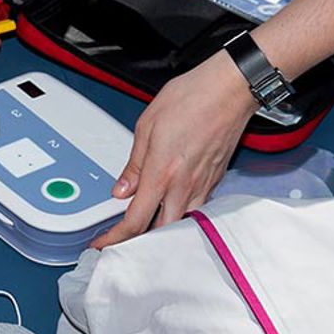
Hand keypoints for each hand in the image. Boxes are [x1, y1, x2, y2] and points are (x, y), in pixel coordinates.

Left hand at [90, 51, 257, 248]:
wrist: (230, 89)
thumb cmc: (193, 98)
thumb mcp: (147, 126)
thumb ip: (134, 164)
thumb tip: (122, 189)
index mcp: (162, 174)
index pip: (136, 221)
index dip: (115, 239)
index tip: (103, 244)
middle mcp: (185, 186)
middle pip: (161, 232)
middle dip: (140, 242)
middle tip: (122, 241)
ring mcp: (204, 185)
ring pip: (182, 224)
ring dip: (162, 230)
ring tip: (145, 228)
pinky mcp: (216, 180)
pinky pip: (197, 208)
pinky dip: (181, 214)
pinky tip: (171, 207)